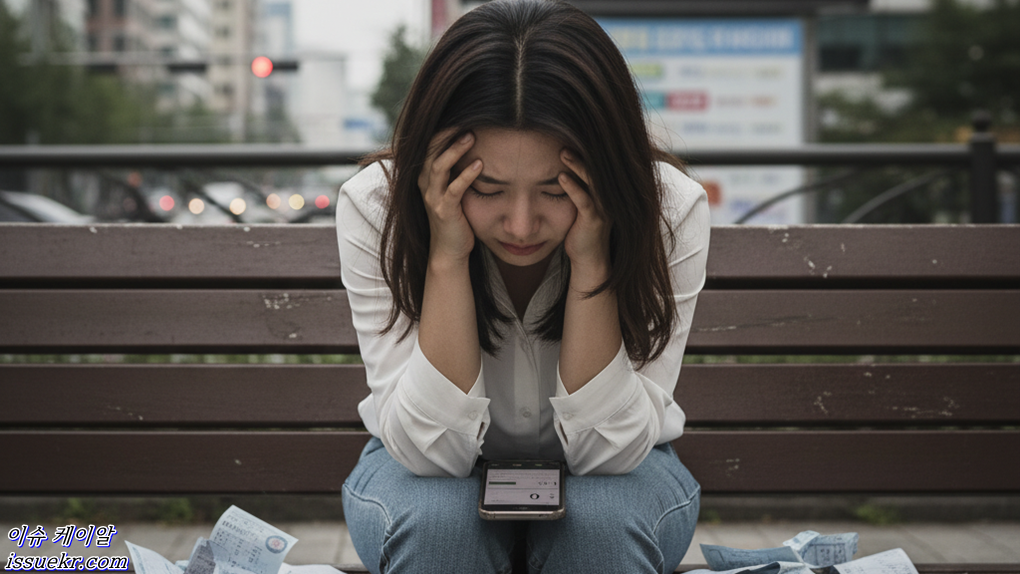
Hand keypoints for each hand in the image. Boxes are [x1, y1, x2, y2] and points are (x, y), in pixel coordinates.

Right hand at [418, 129, 482, 263]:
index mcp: (427, 176)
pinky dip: (466, 175)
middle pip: (430, 151)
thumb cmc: (456, 217)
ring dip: (454, 150)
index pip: (430, 145)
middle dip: (446, 133)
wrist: (449, 250)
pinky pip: (453, 189)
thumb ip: (456, 170)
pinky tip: (479, 165)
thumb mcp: (453, 189)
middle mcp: (425, 184)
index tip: (460, 114)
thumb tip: (475, 144)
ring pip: (438, 167)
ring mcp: (433, 198)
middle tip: (465, 118)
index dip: (442, 129)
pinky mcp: (444, 211)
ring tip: (471, 135)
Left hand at [558, 149, 610, 273]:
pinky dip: (573, 187)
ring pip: (593, 181)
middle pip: (598, 168)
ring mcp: (603, 208)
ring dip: (578, 165)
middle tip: (564, 137)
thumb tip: (559, 166)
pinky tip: (561, 177)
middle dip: (583, 152)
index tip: (569, 133)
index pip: (598, 165)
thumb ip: (576, 186)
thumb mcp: (580, 204)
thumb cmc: (580, 230)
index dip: (586, 149)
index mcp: (605, 191)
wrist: (588, 259)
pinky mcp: (594, 220)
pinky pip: (584, 200)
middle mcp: (608, 197)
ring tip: (562, 152)